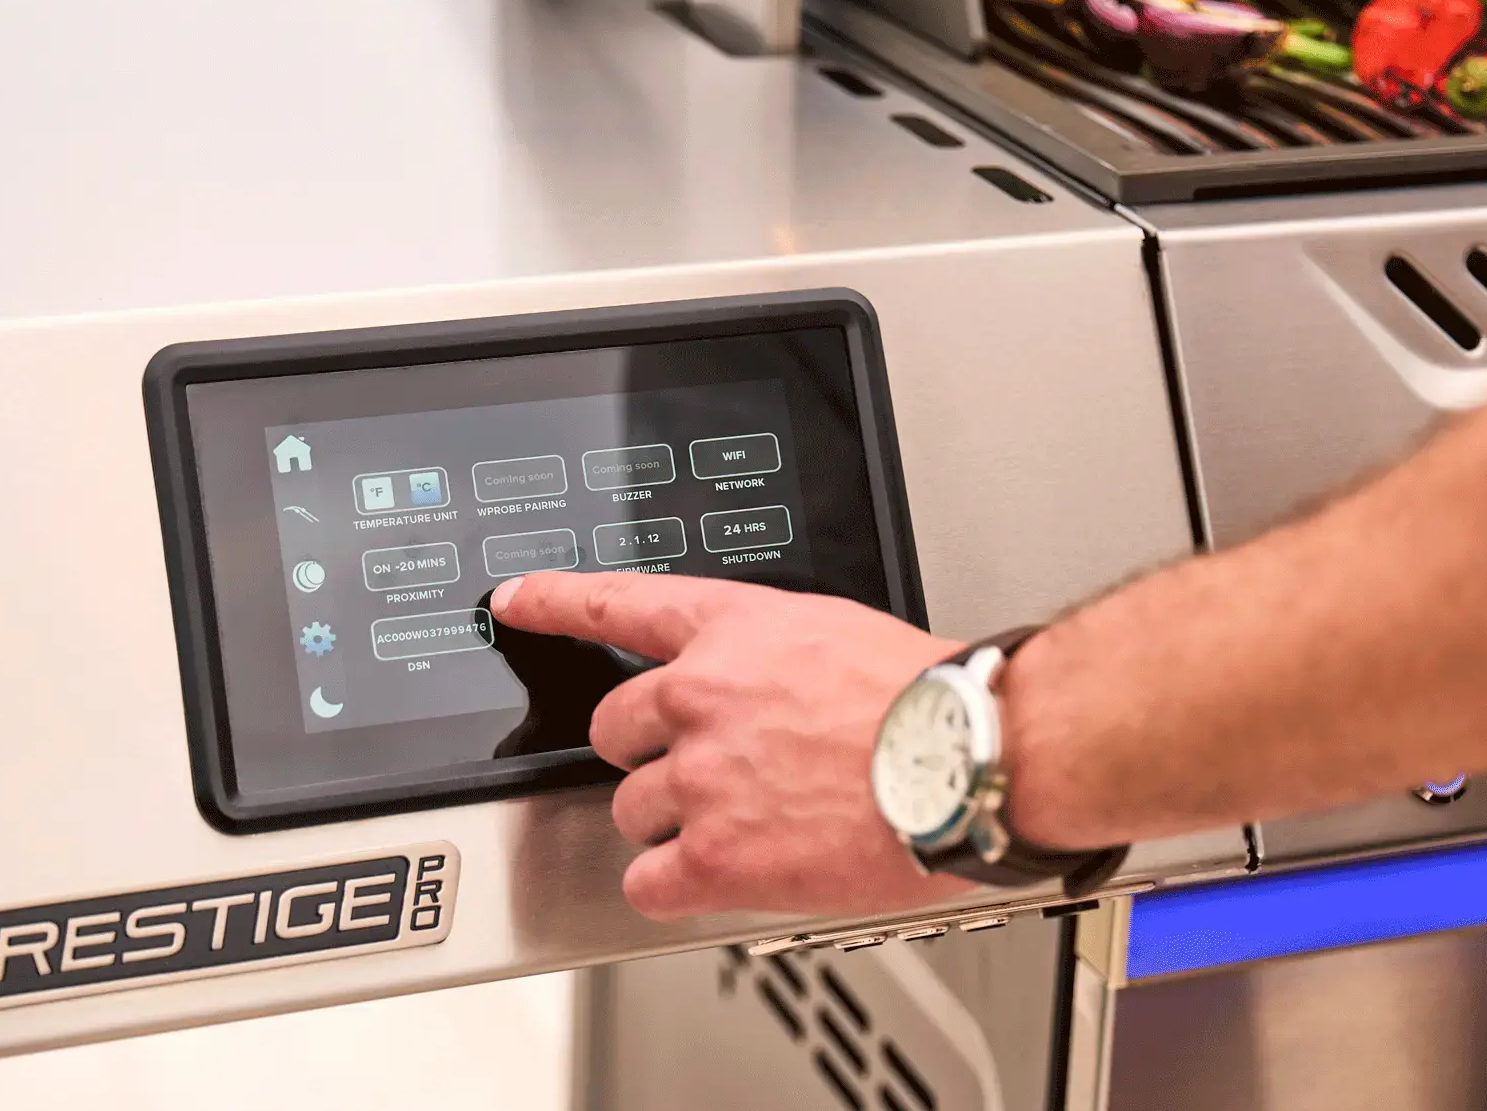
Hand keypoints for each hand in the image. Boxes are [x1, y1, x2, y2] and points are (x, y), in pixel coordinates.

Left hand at [490, 571, 977, 919]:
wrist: (970, 758)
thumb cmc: (932, 701)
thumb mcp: (840, 637)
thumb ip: (776, 660)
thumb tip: (769, 690)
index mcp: (734, 631)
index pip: (619, 605)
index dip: (557, 602)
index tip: (516, 601)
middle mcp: (701, 696)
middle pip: (612, 729)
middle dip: (649, 755)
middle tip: (710, 773)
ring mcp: (701, 776)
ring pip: (629, 810)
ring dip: (674, 823)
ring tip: (750, 824)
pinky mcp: (716, 854)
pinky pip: (647, 881)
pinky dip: (674, 886)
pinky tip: (721, 876)